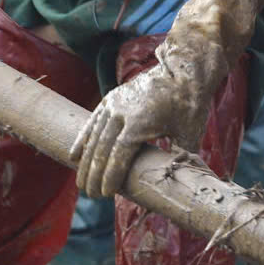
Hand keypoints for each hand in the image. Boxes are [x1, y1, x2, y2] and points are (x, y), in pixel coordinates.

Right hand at [71, 54, 209, 198]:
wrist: (181, 70)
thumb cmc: (189, 103)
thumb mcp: (190, 132)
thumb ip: (181, 157)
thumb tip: (179, 182)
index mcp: (139, 121)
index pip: (120, 153)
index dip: (111, 174)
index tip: (105, 193)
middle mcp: (121, 112)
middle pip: (102, 148)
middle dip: (94, 173)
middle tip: (90, 194)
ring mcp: (113, 104)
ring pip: (94, 137)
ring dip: (86, 162)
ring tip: (81, 183)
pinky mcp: (110, 99)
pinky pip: (92, 122)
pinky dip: (82, 139)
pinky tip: (73, 156)